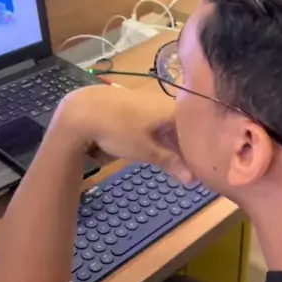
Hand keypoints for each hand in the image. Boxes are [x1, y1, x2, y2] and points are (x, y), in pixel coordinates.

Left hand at [53, 85, 193, 183]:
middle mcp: (164, 101)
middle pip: (182, 127)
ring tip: (168, 161)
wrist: (82, 110)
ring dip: (169, 142)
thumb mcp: (145, 150)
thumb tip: (193, 180)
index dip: (198, 152)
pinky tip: (150, 145)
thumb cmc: (117, 130)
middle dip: (183, 148)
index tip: (199, 170)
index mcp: (173, 110)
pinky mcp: (133, 103)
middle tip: (182, 170)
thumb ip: (170, 162)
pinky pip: (153, 120)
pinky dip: (155, 134)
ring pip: (167, 123)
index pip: (197, 131)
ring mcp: (148, 101)